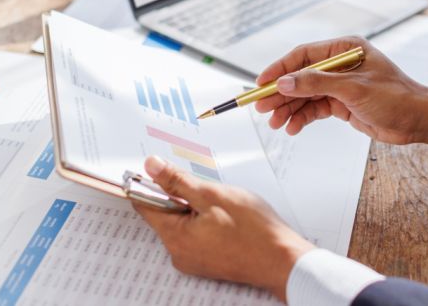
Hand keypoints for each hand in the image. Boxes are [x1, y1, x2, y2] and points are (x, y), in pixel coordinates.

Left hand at [133, 156, 313, 301]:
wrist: (281, 260)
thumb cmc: (252, 229)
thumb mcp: (211, 194)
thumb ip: (177, 181)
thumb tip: (151, 166)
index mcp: (174, 236)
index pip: (145, 205)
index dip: (149, 183)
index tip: (159, 169)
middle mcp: (178, 253)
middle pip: (165, 214)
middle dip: (181, 195)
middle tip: (206, 188)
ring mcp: (192, 260)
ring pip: (183, 223)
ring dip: (196, 208)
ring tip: (222, 205)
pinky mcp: (206, 262)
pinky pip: (196, 235)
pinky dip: (205, 222)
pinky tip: (226, 219)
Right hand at [254, 36, 427, 153]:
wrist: (419, 121)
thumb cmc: (395, 97)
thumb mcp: (353, 89)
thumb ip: (316, 83)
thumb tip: (284, 83)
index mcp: (344, 49)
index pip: (303, 55)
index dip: (280, 68)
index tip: (262, 83)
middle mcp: (340, 65)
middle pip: (300, 76)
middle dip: (281, 93)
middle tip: (263, 108)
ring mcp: (340, 84)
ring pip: (305, 94)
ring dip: (289, 109)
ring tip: (275, 124)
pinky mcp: (342, 103)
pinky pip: (314, 108)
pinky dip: (302, 117)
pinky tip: (292, 128)